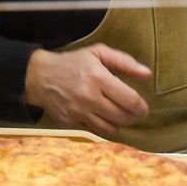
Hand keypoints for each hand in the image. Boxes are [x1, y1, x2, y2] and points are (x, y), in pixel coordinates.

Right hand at [23, 44, 150, 138]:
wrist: (39, 76)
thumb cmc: (72, 63)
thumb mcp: (97, 53)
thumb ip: (124, 62)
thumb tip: (147, 74)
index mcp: (98, 78)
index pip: (129, 100)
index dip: (141, 106)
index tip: (142, 106)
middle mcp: (89, 97)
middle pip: (122, 117)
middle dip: (132, 116)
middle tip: (133, 112)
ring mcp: (79, 113)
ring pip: (111, 129)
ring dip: (120, 124)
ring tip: (119, 116)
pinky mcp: (71, 123)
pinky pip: (96, 133)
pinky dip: (105, 129)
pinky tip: (105, 120)